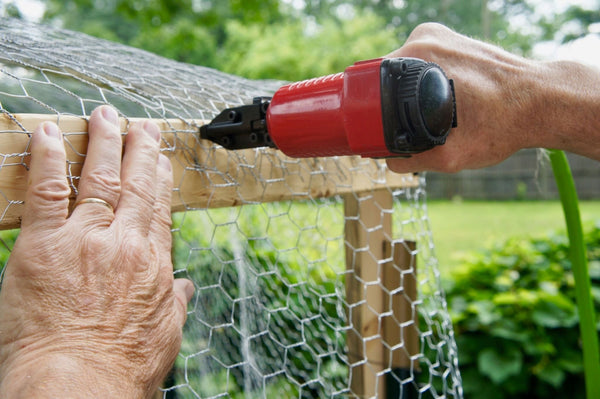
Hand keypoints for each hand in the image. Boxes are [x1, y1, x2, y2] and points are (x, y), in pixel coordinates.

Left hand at [0, 106, 193, 397]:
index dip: (160, 179)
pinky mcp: (42, 246)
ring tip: (103, 116)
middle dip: (139, 150)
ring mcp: (84, 239)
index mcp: (154, 263)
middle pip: (134, 185)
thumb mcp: (164, 336)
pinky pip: (46, 192)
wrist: (79, 386)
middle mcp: (124, 243)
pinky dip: (47, 159)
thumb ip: (174, 303)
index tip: (160, 160)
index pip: (159, 209)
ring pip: (96, 179)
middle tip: (141, 126)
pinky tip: (48, 134)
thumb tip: (186, 287)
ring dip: (101, 143)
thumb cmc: (122, 369)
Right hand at [386, 23, 599, 172]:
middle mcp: (425, 38)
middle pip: (385, 75)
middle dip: (388, 102)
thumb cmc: (501, 124)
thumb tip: (386, 159)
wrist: (542, 101)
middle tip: (407, 125)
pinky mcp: (453, 38)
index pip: (372, 84)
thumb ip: (412, 161)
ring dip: (407, 89)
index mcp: (417, 57)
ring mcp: (440, 34)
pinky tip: (445, 96)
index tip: (376, 126)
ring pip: (404, 67)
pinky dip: (425, 78)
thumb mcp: (451, 155)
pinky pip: (424, 60)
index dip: (368, 108)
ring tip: (432, 111)